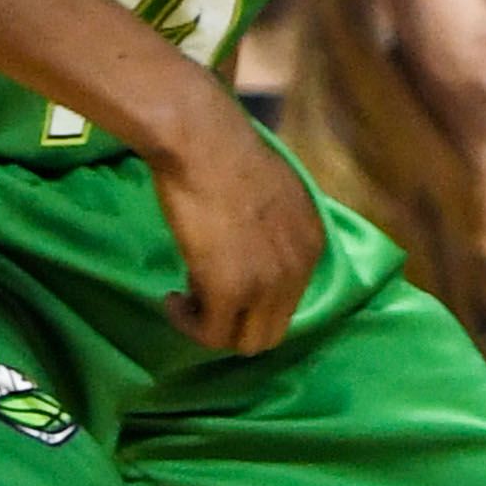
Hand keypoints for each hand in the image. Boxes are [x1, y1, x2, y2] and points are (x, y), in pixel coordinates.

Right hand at [148, 94, 324, 352]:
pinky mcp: (232, 290)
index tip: (220, 283)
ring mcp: (268, 283)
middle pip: (272, 331)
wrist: (203, 143)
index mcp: (313, 244)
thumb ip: (274, 231)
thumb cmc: (228, 156)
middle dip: (235, 323)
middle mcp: (300, 269)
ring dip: (210, 328)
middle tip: (201, 300)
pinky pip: (212, 334)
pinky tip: (172, 298)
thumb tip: (250, 253)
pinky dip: (188, 324)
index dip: (253, 300)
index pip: (289, 301)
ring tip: (184, 300)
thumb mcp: (274, 196)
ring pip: (244, 342)